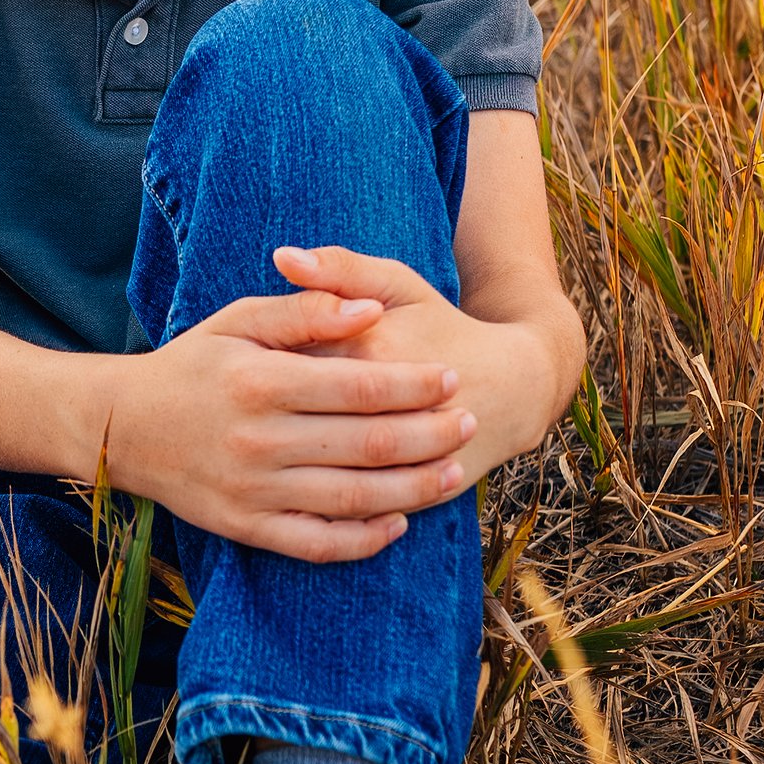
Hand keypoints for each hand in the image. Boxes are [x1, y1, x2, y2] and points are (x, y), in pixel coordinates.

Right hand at [101, 269, 479, 563]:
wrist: (122, 427)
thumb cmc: (191, 365)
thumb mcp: (238, 320)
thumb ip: (306, 311)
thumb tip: (372, 309)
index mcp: (260, 381)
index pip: (360, 386)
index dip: (415, 384)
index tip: (450, 379)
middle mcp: (258, 440)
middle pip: (369, 443)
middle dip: (430, 434)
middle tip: (469, 422)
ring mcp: (252, 490)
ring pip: (354, 497)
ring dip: (414, 488)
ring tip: (454, 472)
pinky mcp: (245, 528)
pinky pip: (317, 544)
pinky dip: (363, 539)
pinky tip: (398, 523)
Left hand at [274, 243, 573, 499]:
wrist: (513, 387)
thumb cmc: (441, 326)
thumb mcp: (399, 284)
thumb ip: (340, 269)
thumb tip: (281, 256)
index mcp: (371, 347)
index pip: (289, 362)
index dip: (259, 367)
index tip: (250, 370)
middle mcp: (388, 407)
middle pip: (299, 422)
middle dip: (270, 423)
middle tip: (255, 419)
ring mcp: (406, 457)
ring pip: (326, 473)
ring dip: (293, 468)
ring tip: (274, 455)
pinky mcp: (419, 492)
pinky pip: (359, 507)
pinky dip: (328, 506)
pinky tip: (304, 490)